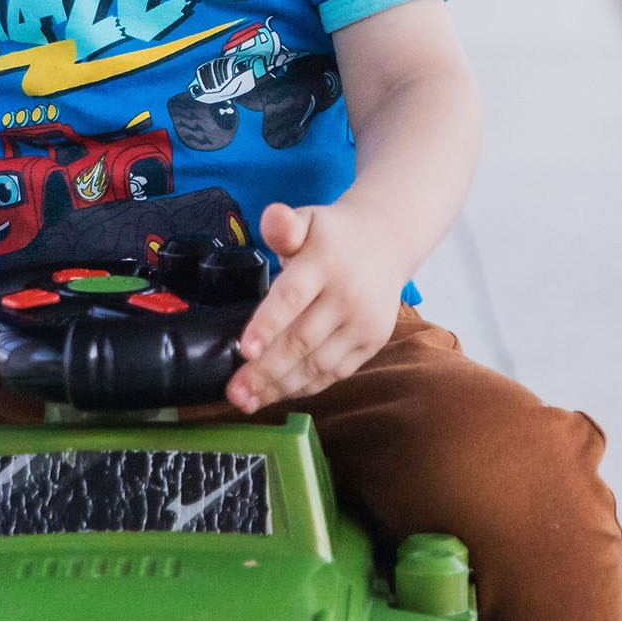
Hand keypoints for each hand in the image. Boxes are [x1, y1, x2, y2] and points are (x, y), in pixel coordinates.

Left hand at [225, 196, 400, 413]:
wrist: (387, 244)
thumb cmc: (332, 236)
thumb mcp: (308, 219)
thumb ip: (284, 224)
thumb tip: (273, 220)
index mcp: (325, 262)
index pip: (293, 297)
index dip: (268, 325)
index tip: (245, 350)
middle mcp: (348, 296)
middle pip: (302, 340)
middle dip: (265, 370)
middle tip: (234, 391)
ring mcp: (363, 323)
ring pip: (317, 364)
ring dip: (280, 387)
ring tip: (247, 401)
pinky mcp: (372, 343)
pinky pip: (335, 373)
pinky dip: (305, 387)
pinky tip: (277, 394)